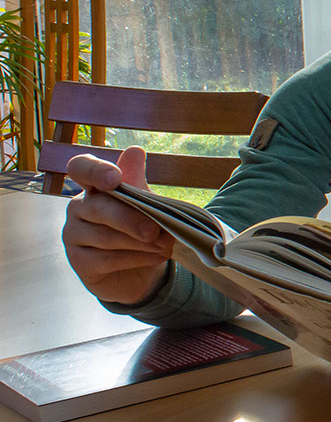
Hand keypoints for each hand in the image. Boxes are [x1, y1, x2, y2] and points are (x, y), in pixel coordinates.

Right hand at [62, 147, 173, 304]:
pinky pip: (107, 259)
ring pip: (105, 236)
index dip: (95, 170)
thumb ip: (137, 182)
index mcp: (93, 187)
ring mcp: (74, 235)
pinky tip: (156, 256)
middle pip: (98, 207)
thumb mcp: (146, 204)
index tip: (114, 179)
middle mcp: (78, 208)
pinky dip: (137, 258)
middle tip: (156, 231)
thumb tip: (134, 151)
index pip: (81, 168)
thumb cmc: (140, 229)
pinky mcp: (79, 262)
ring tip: (165, 245)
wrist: (139, 270)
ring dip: (140, 242)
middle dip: (130, 219)